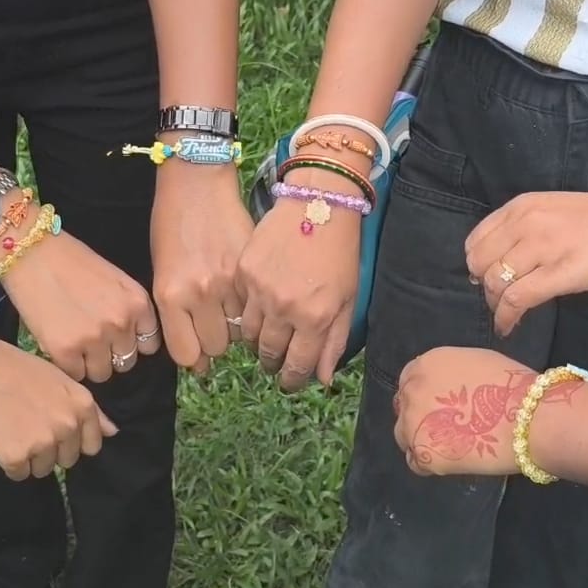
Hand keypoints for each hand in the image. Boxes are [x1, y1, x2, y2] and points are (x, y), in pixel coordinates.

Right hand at [0, 231, 161, 383]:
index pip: (149, 344)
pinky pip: (75, 374)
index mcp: (137, 302)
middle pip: (126, 361)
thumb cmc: (70, 259)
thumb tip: (129, 338)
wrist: (29, 250)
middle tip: (90, 338)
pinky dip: (67, 365)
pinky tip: (58, 344)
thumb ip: (127, 308)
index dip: (131, 343)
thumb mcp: (114, 280)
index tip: (117, 339)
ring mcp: (94, 338)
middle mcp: (121, 322)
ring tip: (73, 341)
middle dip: (110, 354)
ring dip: (89, 363)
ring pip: (102, 373)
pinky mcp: (64, 350)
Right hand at [0, 332, 117, 479]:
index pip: (92, 444)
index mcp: (82, 404)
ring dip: (29, 457)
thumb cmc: (12, 365)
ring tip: (11, 428)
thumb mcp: (58, 378)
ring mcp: (43, 442)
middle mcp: (68, 425)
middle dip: (50, 449)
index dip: (73, 440)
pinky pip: (19, 474)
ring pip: (43, 469)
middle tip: (26, 425)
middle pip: (67, 459)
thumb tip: (111, 432)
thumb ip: (87, 408)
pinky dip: (9, 462)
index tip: (55, 430)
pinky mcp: (16, 456)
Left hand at [151, 163, 252, 374]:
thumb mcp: (162, 274)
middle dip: (216, 342)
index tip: (197, 351)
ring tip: (232, 308)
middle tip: (216, 326)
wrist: (197, 183)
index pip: (187, 353)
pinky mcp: (252, 268)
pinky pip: (256, 305)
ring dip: (238, 325)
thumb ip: (177, 314)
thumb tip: (196, 351)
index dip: (193, 357)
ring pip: (241, 330)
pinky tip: (246, 293)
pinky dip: (253, 306)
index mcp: (171, 296)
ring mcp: (229, 281)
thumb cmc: (170, 226)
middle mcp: (200, 293)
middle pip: (217, 347)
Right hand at [235, 177, 359, 390]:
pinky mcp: (243, 272)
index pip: (296, 366)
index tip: (290, 382)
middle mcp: (284, 309)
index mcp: (315, 319)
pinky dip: (247, 312)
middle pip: (268, 353)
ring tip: (265, 336)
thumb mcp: (348, 300)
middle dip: (272, 363)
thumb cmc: (340, 253)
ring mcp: (260, 291)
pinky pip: (239, 305)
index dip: (292, 379)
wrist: (317, 205)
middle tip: (275, 362)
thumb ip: (335, 341)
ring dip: (256, 340)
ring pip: (247, 333)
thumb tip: (323, 378)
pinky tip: (258, 307)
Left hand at [394, 347, 561, 476]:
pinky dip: (429, 462)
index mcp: (425, 364)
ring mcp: (414, 425)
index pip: (409, 379)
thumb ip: (450, 373)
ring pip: (404, 434)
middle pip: (405, 406)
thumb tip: (446, 386)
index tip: (436, 403)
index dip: (422, 392)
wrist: (528, 420)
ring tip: (448, 444)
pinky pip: (415, 462)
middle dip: (421, 414)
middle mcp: (412, 391)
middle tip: (445, 426)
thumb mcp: (474, 362)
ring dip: (421, 438)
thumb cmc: (510, 386)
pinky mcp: (424, 455)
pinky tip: (450, 460)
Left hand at [464, 191, 587, 336]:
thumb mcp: (558, 212)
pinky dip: (506, 317)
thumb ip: (528, 229)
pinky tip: (508, 327)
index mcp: (524, 206)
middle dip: (484, 286)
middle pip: (480, 263)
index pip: (477, 239)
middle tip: (499, 300)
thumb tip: (502, 260)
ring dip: (496, 304)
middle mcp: (527, 223)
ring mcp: (543, 247)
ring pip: (495, 282)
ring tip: (508, 314)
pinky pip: (517, 299)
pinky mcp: (561, 274)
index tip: (487, 278)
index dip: (478, 264)